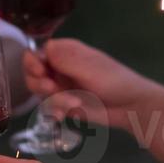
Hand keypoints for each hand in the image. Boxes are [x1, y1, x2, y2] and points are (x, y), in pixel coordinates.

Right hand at [24, 39, 163, 131]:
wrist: (130, 106)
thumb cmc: (113, 81)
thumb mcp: (89, 68)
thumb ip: (65, 59)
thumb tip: (43, 46)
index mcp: (66, 53)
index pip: (37, 52)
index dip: (33, 62)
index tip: (40, 72)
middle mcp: (60, 68)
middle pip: (33, 73)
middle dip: (38, 83)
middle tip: (51, 88)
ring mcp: (62, 87)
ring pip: (40, 93)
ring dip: (52, 100)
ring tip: (71, 104)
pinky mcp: (65, 105)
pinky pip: (50, 108)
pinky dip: (54, 112)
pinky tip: (63, 116)